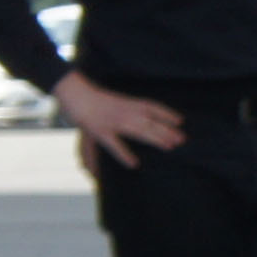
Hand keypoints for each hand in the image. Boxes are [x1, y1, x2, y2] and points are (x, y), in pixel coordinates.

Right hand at [51, 72, 183, 167]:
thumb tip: (140, 116)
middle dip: (166, 130)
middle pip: (149, 121)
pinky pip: (114, 144)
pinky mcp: (99, 131)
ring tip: (169, 147)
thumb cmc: (93, 98)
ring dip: (155, 138)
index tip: (181, 121)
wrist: (74, 92)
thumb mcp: (114, 101)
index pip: (151, 106)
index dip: (166, 113)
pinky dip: (124, 154)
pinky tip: (134, 164)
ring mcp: (112, 121)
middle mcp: (123, 111)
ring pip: (138, 130)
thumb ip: (127, 110)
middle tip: (182, 139)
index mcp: (127, 103)